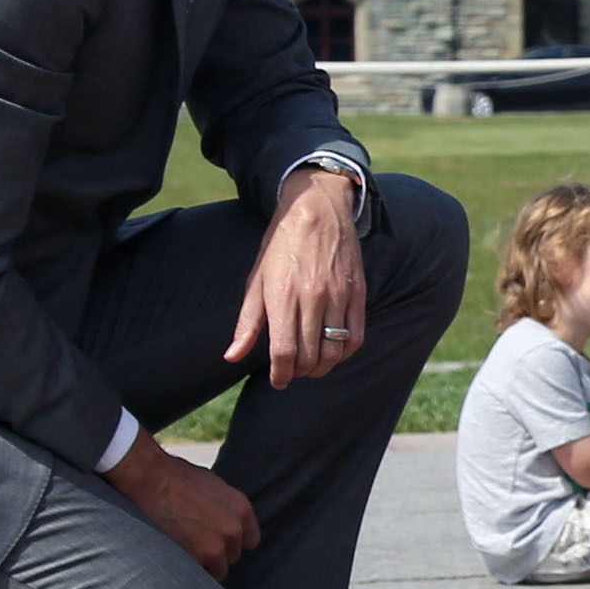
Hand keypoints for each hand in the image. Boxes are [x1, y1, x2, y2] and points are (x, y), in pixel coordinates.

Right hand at [108, 437, 261, 577]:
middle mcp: (233, 530)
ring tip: (184, 550)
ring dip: (203, 564)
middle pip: (232, 556)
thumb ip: (225, 507)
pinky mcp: (195, 559)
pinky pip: (198, 575)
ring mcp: (215, 547)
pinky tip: (176, 555)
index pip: (250, 541)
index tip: (220, 542)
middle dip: (216, 553)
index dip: (233, 542)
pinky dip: (188, 569)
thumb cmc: (175, 476)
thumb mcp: (212, 485)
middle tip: (195, 543)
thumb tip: (226, 520)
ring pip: (217, 570)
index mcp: (241, 509)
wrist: (148, 479)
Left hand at [231, 166, 368, 386]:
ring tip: (312, 365)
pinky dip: (345, 352)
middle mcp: (312, 297)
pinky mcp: (358, 292)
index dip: (280, 374)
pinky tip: (333, 351)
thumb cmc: (280, 245)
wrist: (316, 208)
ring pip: (335, 351)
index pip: (284, 352)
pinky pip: (357, 336)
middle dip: (299, 372)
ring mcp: (339, 295)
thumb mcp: (256, 280)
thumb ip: (247, 322)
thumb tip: (232, 356)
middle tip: (292, 371)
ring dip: (323, 367)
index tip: (278, 380)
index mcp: (282, 295)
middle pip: (309, 356)